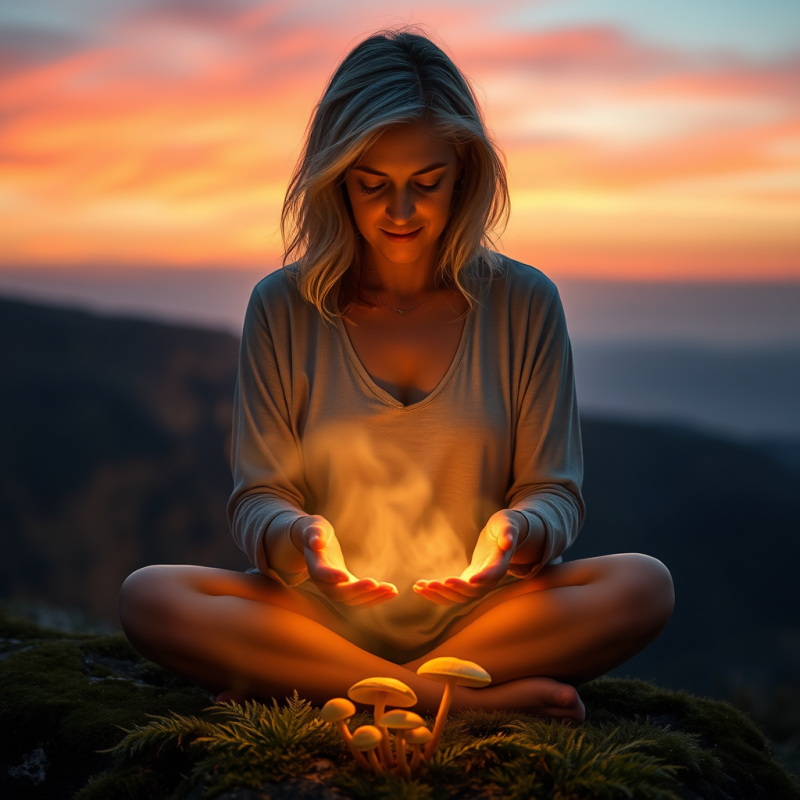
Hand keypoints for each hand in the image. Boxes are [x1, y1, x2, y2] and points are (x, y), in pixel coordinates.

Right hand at [294, 515, 397, 606]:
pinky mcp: (347, 588)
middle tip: (376, 584)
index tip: (346, 576)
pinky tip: (392, 592)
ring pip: (352, 599)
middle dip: (358, 590)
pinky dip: (376, 597)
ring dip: (372, 596)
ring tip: (392, 590)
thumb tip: (316, 542)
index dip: (332, 576)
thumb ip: (314, 534)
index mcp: (315, 565)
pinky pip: (361, 598)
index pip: (321, 574)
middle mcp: (323, 582)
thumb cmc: (315, 532)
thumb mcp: (313, 528)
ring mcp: (335, 588)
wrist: (315, 543)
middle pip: (339, 593)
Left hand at [413, 510, 528, 604]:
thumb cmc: (504, 525)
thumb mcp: (507, 524)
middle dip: (452, 589)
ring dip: (440, 595)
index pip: (493, 574)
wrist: (503, 535)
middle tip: (432, 583)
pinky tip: (418, 587)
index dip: (482, 578)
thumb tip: (508, 541)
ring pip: (459, 597)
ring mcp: (478, 584)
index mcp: (500, 564)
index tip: (469, 580)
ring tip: (420, 587)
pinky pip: (452, 593)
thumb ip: (508, 532)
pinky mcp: (467, 583)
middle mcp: (490, 580)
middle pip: (473, 591)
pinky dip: (436, 593)